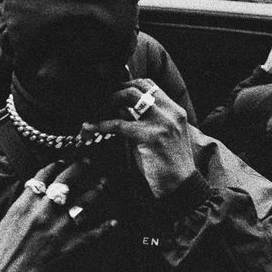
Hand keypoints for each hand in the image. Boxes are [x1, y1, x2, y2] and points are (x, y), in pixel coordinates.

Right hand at [0, 159, 115, 271]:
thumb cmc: (3, 251)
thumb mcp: (9, 219)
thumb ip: (25, 202)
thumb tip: (38, 189)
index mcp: (27, 204)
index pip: (45, 175)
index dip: (58, 165)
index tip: (66, 161)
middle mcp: (45, 212)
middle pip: (68, 182)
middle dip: (82, 169)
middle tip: (90, 164)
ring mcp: (60, 229)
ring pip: (85, 202)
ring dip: (98, 191)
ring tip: (104, 184)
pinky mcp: (71, 247)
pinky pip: (94, 233)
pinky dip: (106, 227)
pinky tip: (114, 221)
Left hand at [81, 79, 196, 198]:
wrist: (181, 186)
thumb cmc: (170, 165)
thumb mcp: (162, 137)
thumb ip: (146, 122)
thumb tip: (121, 111)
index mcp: (175, 111)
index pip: (150, 85)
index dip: (129, 84)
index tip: (113, 92)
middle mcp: (170, 112)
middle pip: (138, 87)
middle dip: (115, 91)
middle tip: (101, 101)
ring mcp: (161, 122)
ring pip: (128, 97)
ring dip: (108, 101)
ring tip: (95, 111)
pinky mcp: (149, 136)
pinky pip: (119, 124)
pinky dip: (101, 124)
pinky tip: (90, 127)